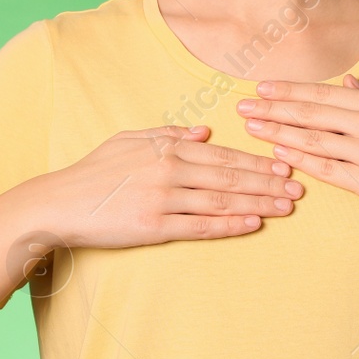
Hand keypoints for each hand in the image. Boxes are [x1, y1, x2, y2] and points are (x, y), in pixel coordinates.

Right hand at [37, 125, 303, 250]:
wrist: (59, 203)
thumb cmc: (94, 172)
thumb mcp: (129, 140)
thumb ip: (168, 133)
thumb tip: (204, 132)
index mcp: (166, 147)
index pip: (222, 155)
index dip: (256, 161)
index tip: (284, 165)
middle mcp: (169, 170)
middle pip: (229, 176)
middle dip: (267, 182)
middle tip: (299, 188)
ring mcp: (163, 199)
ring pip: (221, 200)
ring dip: (257, 203)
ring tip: (285, 207)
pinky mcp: (155, 226)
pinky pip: (201, 226)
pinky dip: (229, 224)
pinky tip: (253, 224)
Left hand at [235, 75, 358, 226]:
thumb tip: (346, 81)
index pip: (324, 95)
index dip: (290, 91)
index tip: (262, 87)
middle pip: (312, 114)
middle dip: (273, 108)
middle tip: (242, 105)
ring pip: (315, 140)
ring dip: (279, 132)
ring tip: (251, 127)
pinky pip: (329, 170)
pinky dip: (302, 160)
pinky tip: (280, 153)